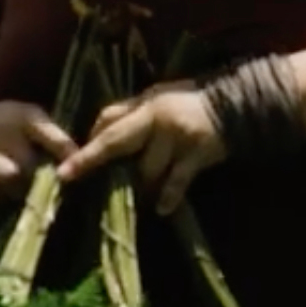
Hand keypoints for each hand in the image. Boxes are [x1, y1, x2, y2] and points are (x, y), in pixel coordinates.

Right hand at [0, 99, 76, 209]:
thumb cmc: (10, 126)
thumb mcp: (32, 120)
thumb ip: (55, 138)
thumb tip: (85, 161)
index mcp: (26, 117)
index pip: (52, 136)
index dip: (67, 154)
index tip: (79, 168)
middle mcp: (5, 133)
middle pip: (31, 163)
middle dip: (43, 178)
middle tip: (51, 186)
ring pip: (10, 177)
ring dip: (22, 189)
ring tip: (28, 191)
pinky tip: (4, 193)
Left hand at [67, 80, 227, 215]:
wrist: (236, 105)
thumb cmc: (191, 102)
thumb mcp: (158, 97)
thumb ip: (130, 113)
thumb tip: (99, 132)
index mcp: (146, 104)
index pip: (109, 119)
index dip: (90, 140)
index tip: (68, 161)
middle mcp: (157, 119)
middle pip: (116, 141)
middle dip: (91, 159)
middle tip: (69, 175)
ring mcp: (177, 138)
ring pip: (147, 168)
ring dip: (139, 184)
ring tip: (136, 195)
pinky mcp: (197, 156)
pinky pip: (177, 181)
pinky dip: (168, 197)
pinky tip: (161, 209)